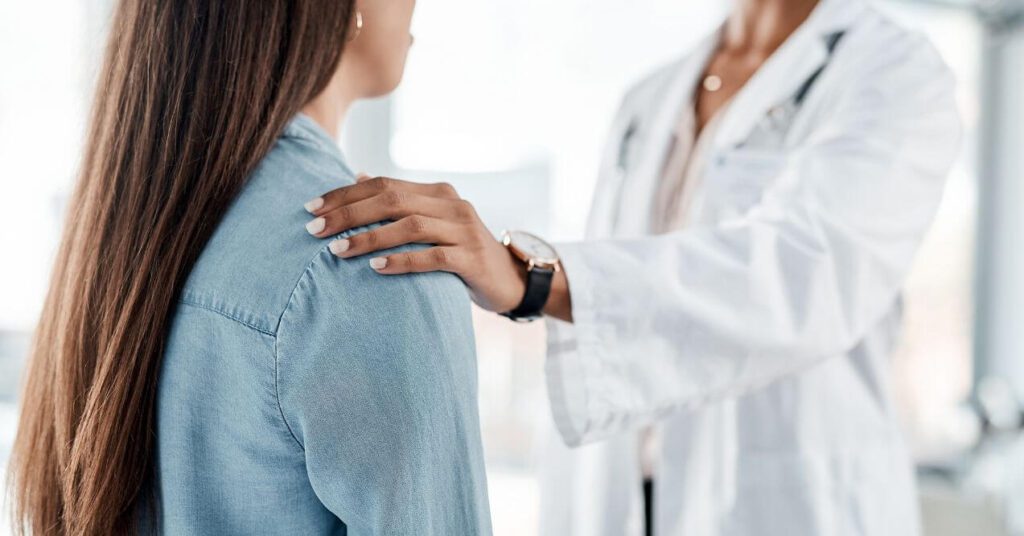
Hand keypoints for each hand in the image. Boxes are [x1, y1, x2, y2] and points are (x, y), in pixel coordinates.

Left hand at [303, 175, 527, 312]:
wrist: (510, 280)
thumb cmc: (462, 253)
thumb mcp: (432, 223)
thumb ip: (401, 202)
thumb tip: (359, 175)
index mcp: (437, 192)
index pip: (383, 184)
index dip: (344, 194)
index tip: (310, 208)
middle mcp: (452, 204)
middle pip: (392, 200)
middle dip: (348, 214)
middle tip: (314, 230)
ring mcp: (465, 229)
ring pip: (410, 226)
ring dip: (369, 237)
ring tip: (337, 251)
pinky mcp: (472, 258)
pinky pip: (433, 256)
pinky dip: (402, 261)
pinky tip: (376, 268)